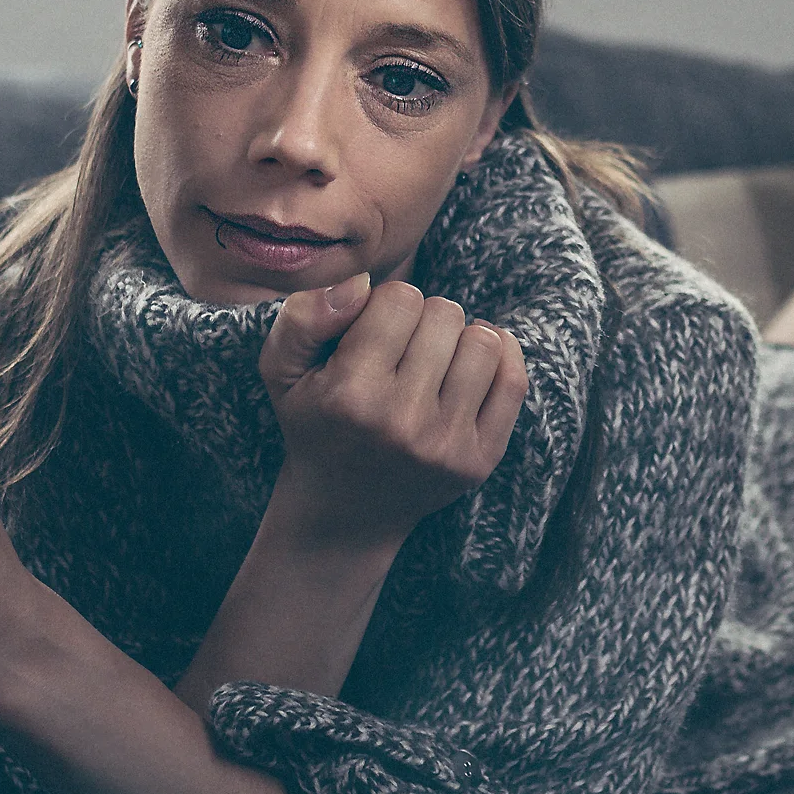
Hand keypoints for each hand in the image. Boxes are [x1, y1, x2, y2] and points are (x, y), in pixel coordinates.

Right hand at [257, 273, 528, 554]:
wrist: (343, 510)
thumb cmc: (315, 421)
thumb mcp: (281, 369)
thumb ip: (305, 315)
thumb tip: (360, 282)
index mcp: (349, 394)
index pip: (401, 298)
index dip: (387, 305)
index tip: (374, 332)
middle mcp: (401, 422)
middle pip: (445, 314)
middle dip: (424, 320)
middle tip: (402, 350)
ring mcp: (445, 445)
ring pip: (484, 342)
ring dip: (460, 339)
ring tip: (434, 359)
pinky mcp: (479, 461)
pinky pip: (513, 380)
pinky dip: (500, 356)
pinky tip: (470, 360)